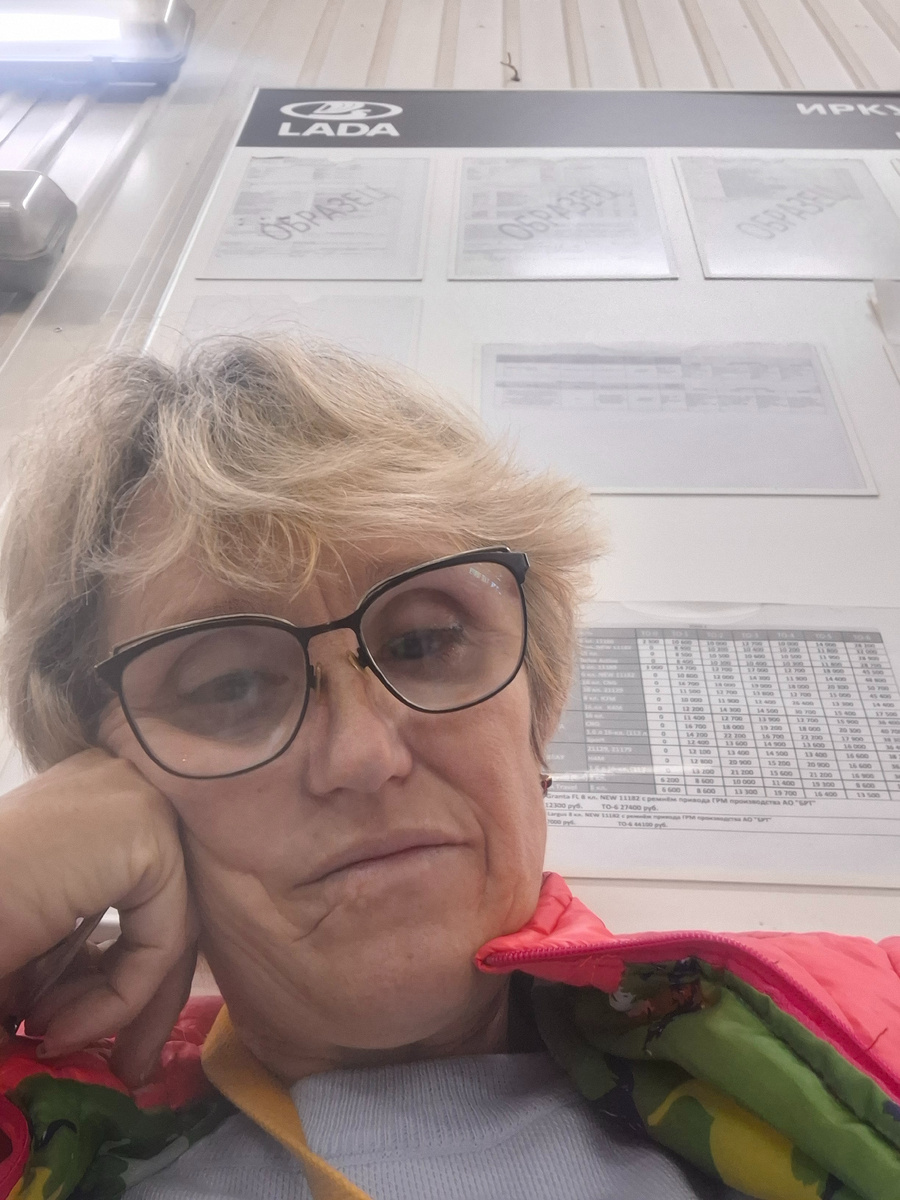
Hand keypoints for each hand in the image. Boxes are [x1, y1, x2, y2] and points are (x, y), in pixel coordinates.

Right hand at [0, 748, 195, 1085]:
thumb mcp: (19, 943)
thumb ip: (56, 970)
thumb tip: (81, 1024)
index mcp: (86, 804)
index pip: (130, 898)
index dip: (110, 976)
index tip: (73, 1035)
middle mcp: (119, 791)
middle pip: (156, 914)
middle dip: (131, 1002)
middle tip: (118, 1065)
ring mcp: (140, 806)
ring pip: (163, 933)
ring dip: (114, 1009)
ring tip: (55, 1046)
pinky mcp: (149, 838)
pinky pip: (160, 939)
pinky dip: (119, 998)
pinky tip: (59, 1030)